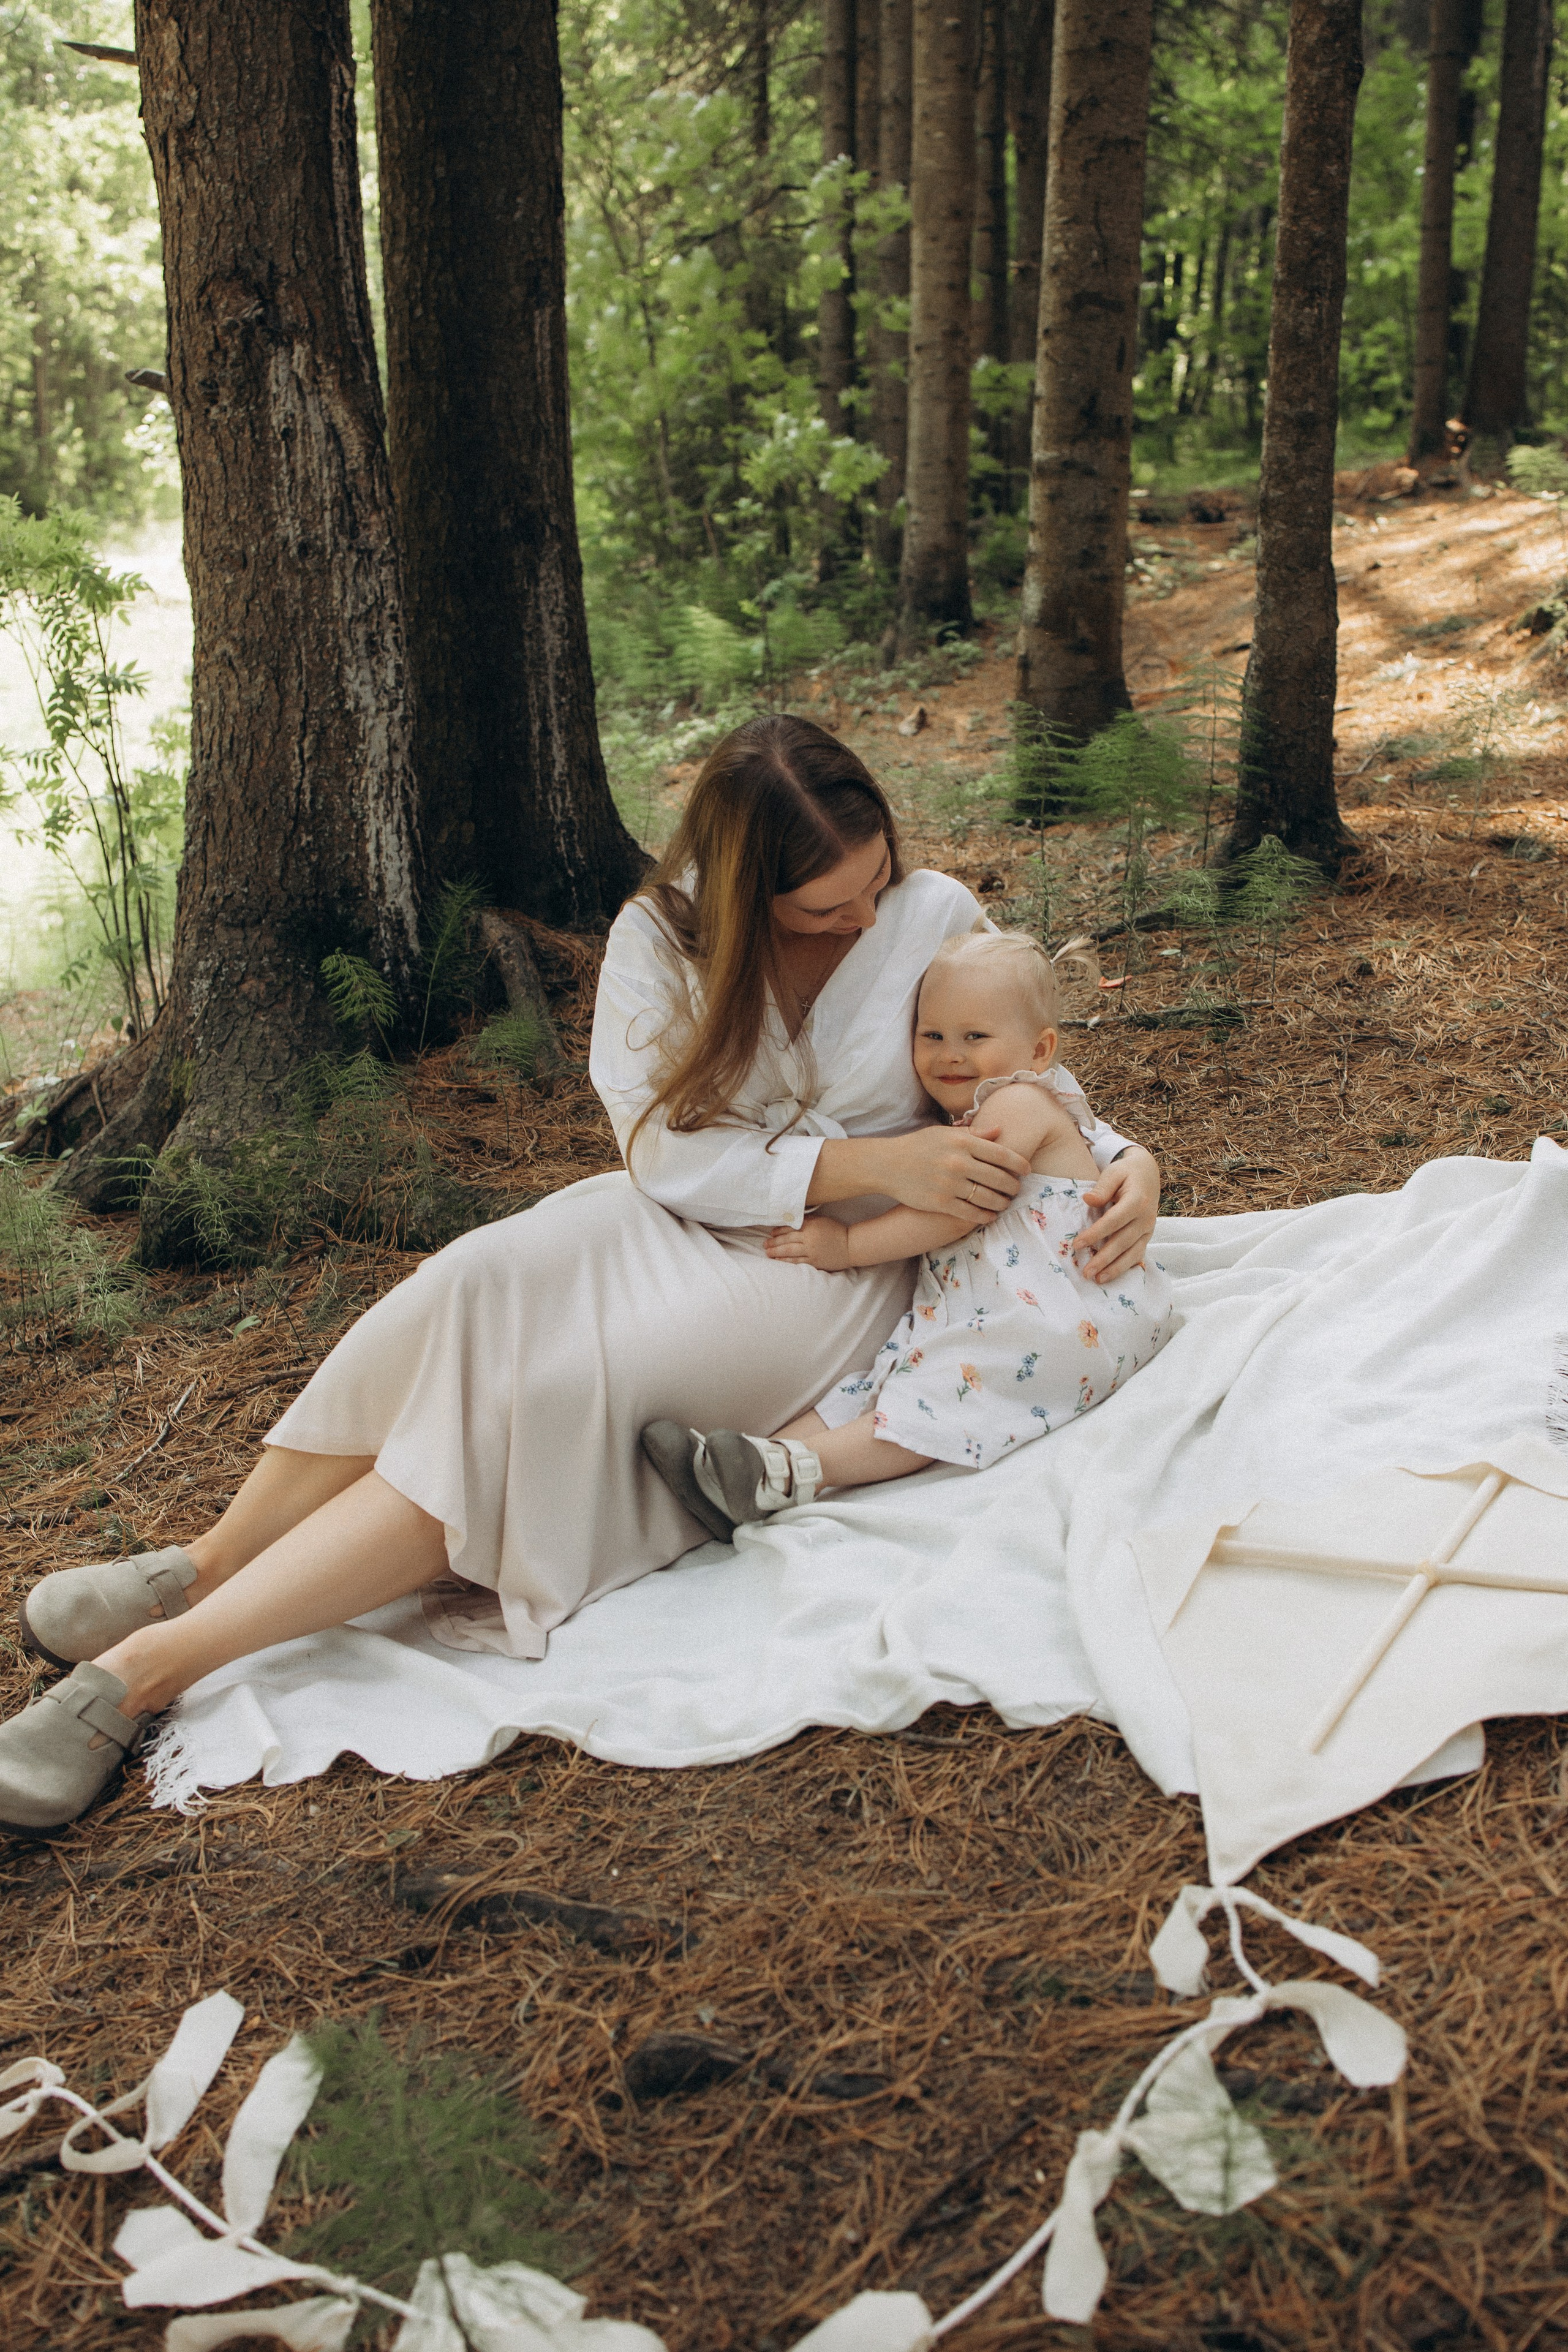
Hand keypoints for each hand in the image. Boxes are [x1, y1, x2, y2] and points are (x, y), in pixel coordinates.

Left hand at [767, 1217, 852, 1270]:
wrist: (850, 1246)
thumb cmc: (836, 1231)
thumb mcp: (821, 1220)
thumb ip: (807, 1221)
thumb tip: (791, 1220)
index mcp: (810, 1226)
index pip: (790, 1228)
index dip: (778, 1231)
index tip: (771, 1232)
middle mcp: (809, 1238)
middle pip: (786, 1240)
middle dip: (774, 1242)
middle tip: (764, 1244)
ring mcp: (811, 1251)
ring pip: (789, 1251)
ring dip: (776, 1252)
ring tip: (767, 1253)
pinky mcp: (814, 1261)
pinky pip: (797, 1262)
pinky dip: (786, 1261)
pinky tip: (778, 1261)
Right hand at [881, 1125, 1029, 1222]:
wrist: (888, 1164)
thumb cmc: (918, 1146)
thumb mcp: (945, 1133)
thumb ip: (974, 1133)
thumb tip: (1000, 1130)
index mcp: (962, 1142)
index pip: (1001, 1154)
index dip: (1019, 1163)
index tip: (1027, 1170)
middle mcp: (959, 1162)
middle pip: (999, 1178)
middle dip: (1012, 1186)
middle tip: (1017, 1189)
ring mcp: (950, 1184)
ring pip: (988, 1197)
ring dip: (1001, 1203)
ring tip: (1006, 1203)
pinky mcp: (941, 1203)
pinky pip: (971, 1212)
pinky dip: (984, 1216)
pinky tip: (990, 1215)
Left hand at [1075, 1147, 1159, 1283]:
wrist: (1147, 1174)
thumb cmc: (1126, 1173)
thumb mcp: (1114, 1172)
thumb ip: (1102, 1187)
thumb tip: (1087, 1200)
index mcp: (1137, 1200)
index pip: (1114, 1221)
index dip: (1096, 1234)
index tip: (1077, 1244)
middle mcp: (1146, 1217)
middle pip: (1123, 1241)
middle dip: (1104, 1258)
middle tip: (1086, 1272)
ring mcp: (1148, 1229)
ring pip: (1132, 1252)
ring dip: (1115, 1268)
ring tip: (1098, 1279)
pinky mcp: (1147, 1236)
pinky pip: (1137, 1254)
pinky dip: (1125, 1267)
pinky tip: (1111, 1276)